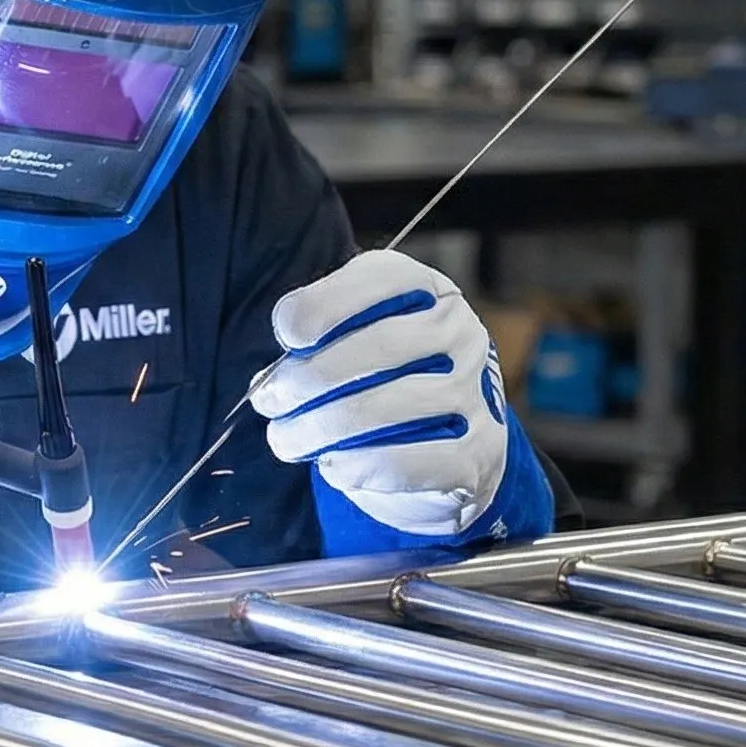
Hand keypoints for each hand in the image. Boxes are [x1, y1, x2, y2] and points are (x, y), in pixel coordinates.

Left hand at [248, 249, 509, 535]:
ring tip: (287, 439)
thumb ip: (317, 341)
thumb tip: (272, 379)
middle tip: (269, 403)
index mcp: (423, 288)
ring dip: (317, 429)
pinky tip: (332, 464)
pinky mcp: (476, 451)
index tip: (287, 335)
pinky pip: (404, 460)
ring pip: (382, 408)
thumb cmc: (385, 373)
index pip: (378, 281)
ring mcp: (472, 391)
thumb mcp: (354, 333)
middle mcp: (456, 331)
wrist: (452, 436)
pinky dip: (356, 465)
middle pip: (376, 348)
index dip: (323, 306)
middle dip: (305, 380)